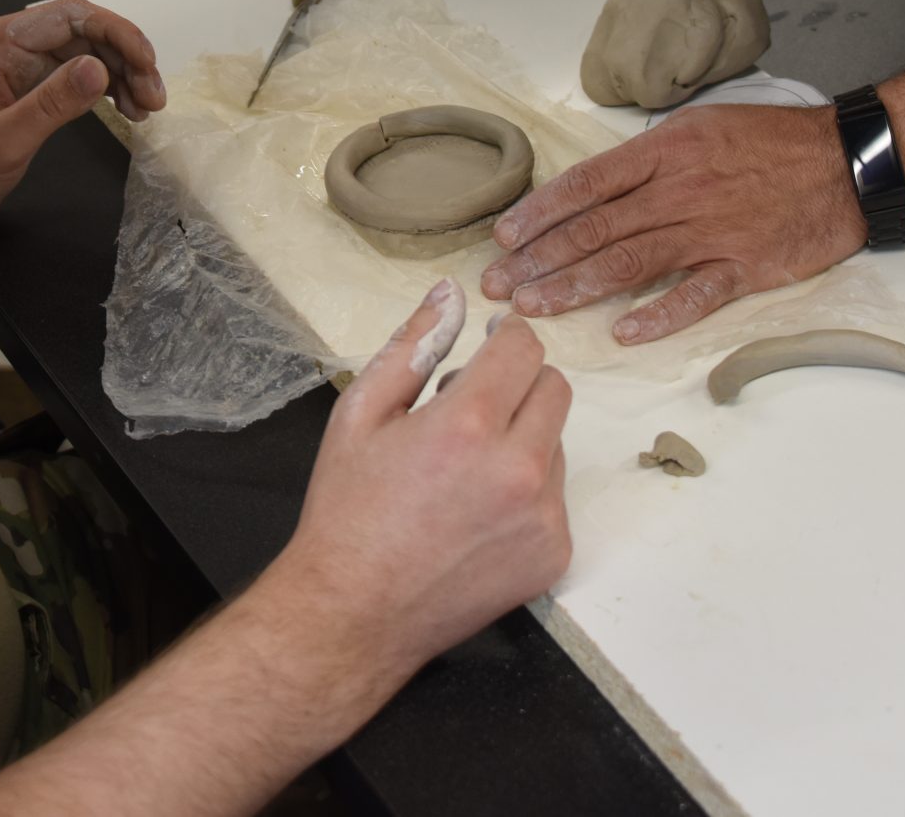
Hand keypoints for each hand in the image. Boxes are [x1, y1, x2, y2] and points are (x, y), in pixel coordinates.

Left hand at [0, 0, 165, 241]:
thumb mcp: (4, 142)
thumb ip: (51, 104)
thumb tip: (99, 69)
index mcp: (3, 44)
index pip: (73, 16)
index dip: (118, 34)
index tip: (147, 65)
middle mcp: (15, 46)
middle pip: (87, 32)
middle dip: (127, 58)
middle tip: (155, 97)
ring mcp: (24, 67)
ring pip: (89, 53)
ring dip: (123, 75)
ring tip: (148, 108)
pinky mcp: (31, 89)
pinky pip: (79, 75)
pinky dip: (108, 89)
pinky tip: (127, 111)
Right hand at [264, 282, 572, 686]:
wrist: (354, 612)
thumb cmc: (348, 509)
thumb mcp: (361, 413)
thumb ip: (413, 345)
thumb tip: (451, 292)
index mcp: (466, 426)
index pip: (523, 348)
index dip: (504, 337)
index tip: (488, 344)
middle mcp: (518, 470)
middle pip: (554, 388)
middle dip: (518, 383)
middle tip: (470, 407)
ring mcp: (543, 517)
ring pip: (556, 442)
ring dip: (523, 438)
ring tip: (464, 470)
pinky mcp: (554, 554)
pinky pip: (556, 496)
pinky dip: (527, 492)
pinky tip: (477, 512)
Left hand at [480, 105, 865, 342]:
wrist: (846, 161)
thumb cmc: (772, 141)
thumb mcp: (701, 127)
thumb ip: (649, 157)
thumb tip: (597, 184)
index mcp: (665, 151)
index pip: (586, 184)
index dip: (540, 212)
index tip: (504, 237)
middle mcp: (680, 190)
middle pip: (595, 228)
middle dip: (540, 258)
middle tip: (499, 284)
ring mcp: (711, 230)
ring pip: (629, 262)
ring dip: (576, 288)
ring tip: (535, 308)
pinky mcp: (744, 266)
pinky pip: (694, 295)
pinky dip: (657, 315)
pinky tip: (621, 332)